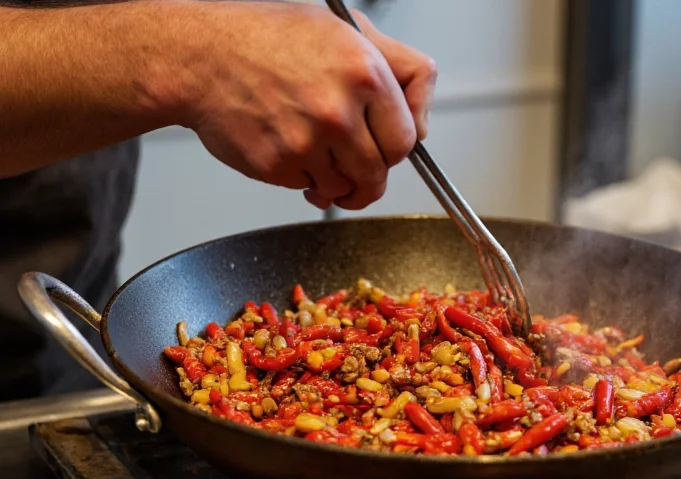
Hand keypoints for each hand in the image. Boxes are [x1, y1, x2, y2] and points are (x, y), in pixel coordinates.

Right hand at [175, 1, 436, 209]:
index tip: (387, 149)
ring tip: (319, 154)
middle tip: (356, 164)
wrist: (201, 56)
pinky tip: (290, 148)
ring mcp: (307, 141)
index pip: (408, 139)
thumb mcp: (345, 29)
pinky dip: (304, 178)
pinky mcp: (278, 165)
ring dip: (338, 181)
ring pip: (346, 188)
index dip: (397, 149)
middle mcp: (338, 109)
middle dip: (371, 174)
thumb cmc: (269, 38)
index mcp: (364, 71)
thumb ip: (397, 70)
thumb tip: (421, 124)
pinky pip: (308, 188)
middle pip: (380, 172)